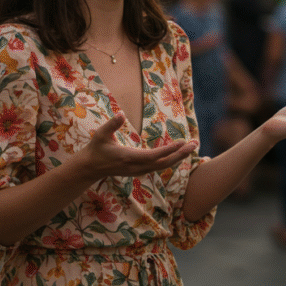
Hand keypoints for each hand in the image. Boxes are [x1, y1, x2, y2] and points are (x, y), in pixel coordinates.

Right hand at [70, 114, 196, 180]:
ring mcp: (139, 171)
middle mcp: (137, 167)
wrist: (90, 168)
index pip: (154, 156)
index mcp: (129, 157)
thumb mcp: (100, 135)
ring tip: (192, 146)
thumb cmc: (96, 149)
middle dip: (181, 154)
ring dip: (178, 157)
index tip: (182, 142)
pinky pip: (159, 167)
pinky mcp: (140, 171)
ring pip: (163, 166)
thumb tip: (121, 114)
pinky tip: (180, 153)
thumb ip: (111, 125)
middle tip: (195, 144)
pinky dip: (171, 160)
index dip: (169, 150)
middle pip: (164, 163)